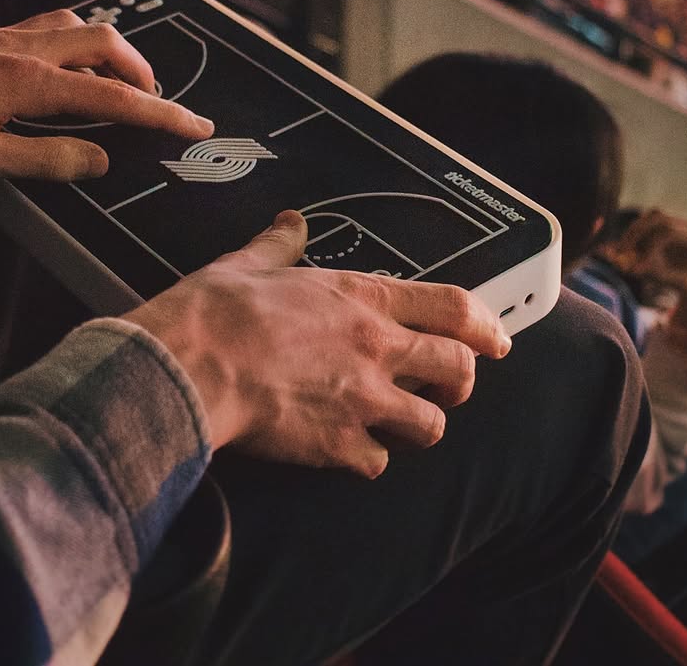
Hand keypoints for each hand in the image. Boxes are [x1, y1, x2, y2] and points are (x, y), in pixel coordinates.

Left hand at [0, 10, 212, 180]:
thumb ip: (43, 158)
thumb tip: (98, 160)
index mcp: (30, 83)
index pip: (118, 98)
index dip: (163, 114)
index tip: (195, 126)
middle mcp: (26, 50)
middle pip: (110, 43)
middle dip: (146, 72)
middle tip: (156, 106)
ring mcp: (5, 37)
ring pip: (81, 25)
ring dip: (114, 51)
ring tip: (122, 82)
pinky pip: (50, 24)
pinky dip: (78, 40)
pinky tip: (65, 63)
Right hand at [126, 211, 512, 477]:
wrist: (189, 367)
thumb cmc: (218, 314)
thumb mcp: (253, 263)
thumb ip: (281, 243)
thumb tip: (289, 223)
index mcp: (363, 299)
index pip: (453, 307)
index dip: (486, 324)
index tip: (496, 336)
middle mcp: (376, 348)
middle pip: (458, 369)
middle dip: (463, 379)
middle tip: (449, 384)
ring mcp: (363, 399)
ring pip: (431, 424)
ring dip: (422, 424)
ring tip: (402, 421)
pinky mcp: (339, 444)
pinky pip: (378, 462)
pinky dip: (369, 459)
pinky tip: (351, 450)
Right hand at [598, 210, 686, 327]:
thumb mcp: (681, 285)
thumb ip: (659, 275)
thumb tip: (632, 268)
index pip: (670, 232)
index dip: (649, 245)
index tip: (637, 264)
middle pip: (659, 218)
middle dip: (637, 232)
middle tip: (621, 249)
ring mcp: (680, 224)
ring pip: (651, 217)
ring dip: (635, 231)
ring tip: (623, 250)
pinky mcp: (670, 228)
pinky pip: (649, 224)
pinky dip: (637, 235)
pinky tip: (628, 250)